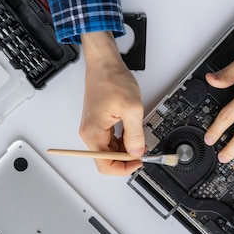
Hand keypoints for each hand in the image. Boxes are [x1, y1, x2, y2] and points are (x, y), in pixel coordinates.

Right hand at [79, 31, 144, 174]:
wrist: (104, 64)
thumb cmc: (112, 80)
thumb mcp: (132, 109)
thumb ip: (135, 135)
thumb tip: (136, 152)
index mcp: (93, 133)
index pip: (105, 166)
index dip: (124, 168)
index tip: (138, 162)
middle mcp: (89, 134)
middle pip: (107, 160)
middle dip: (126, 158)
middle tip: (143, 151)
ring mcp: (93, 129)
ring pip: (110, 151)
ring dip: (126, 149)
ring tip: (139, 139)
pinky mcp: (98, 125)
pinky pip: (110, 141)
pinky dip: (123, 141)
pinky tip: (132, 134)